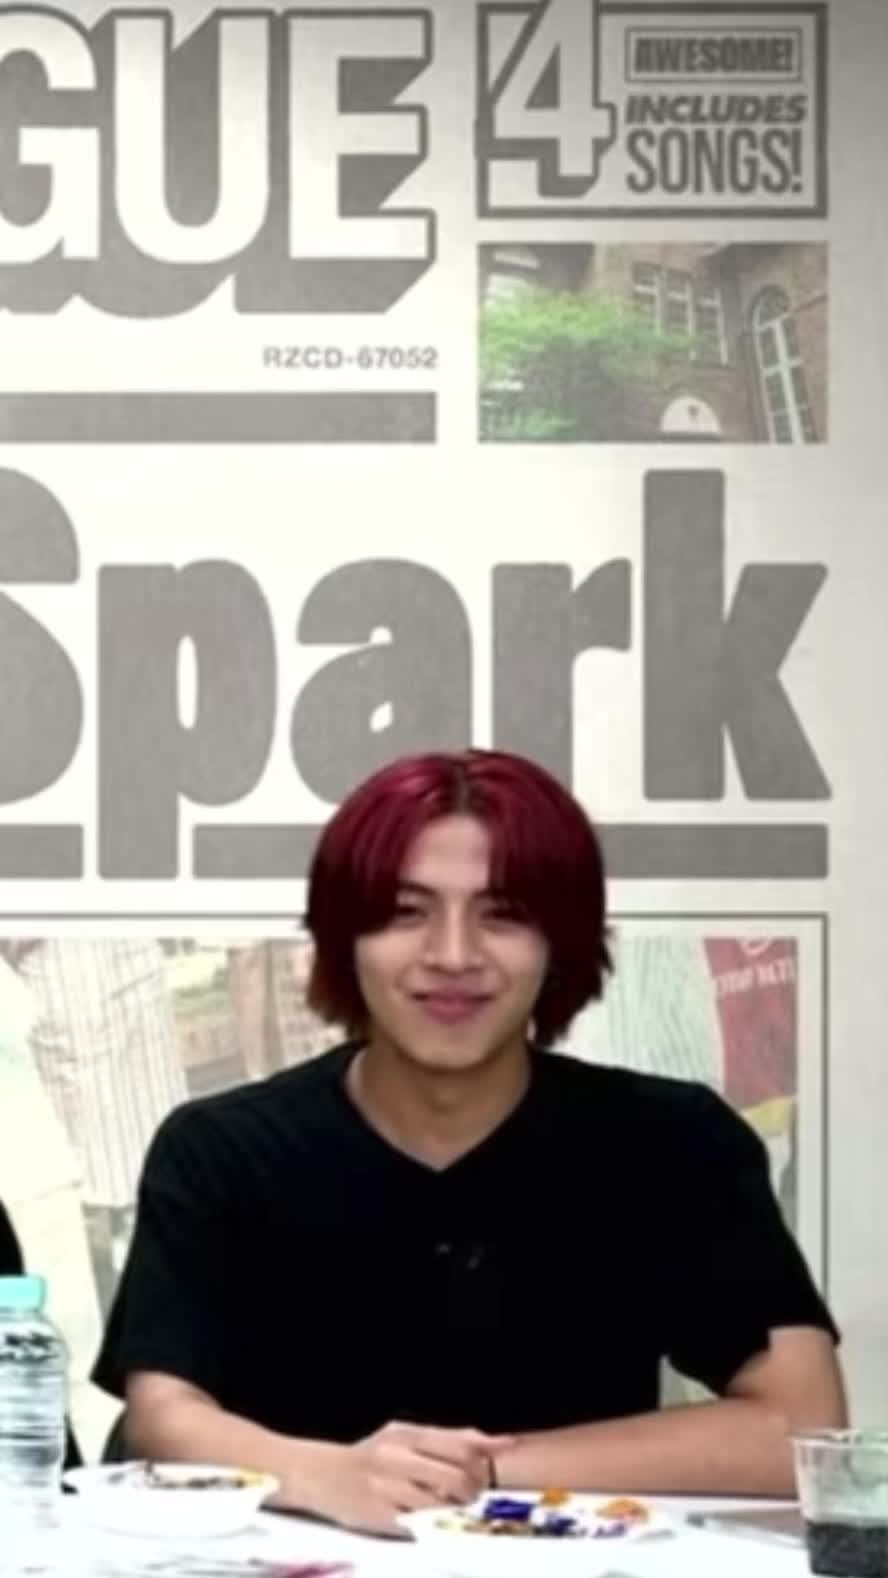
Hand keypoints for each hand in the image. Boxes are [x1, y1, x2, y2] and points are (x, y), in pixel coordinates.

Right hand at [300, 1420, 512, 1534]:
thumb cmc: (370, 1456)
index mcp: (405, 1434)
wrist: (323, 1475)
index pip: (458, 1442)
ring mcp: (388, 1488)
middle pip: (457, 1475)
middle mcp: (397, 1457)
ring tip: (453, 1506)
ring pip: (442, 1503)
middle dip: (474, 1488)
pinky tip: (433, 1518)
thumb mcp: (402, 1435)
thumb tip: (486, 1442)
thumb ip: (442, 1439)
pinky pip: (421, 1524)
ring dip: (456, 1509)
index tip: (507, 1450)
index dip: (487, 1450)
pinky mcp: (381, 1517)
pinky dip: (434, 1523)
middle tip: (473, 1493)